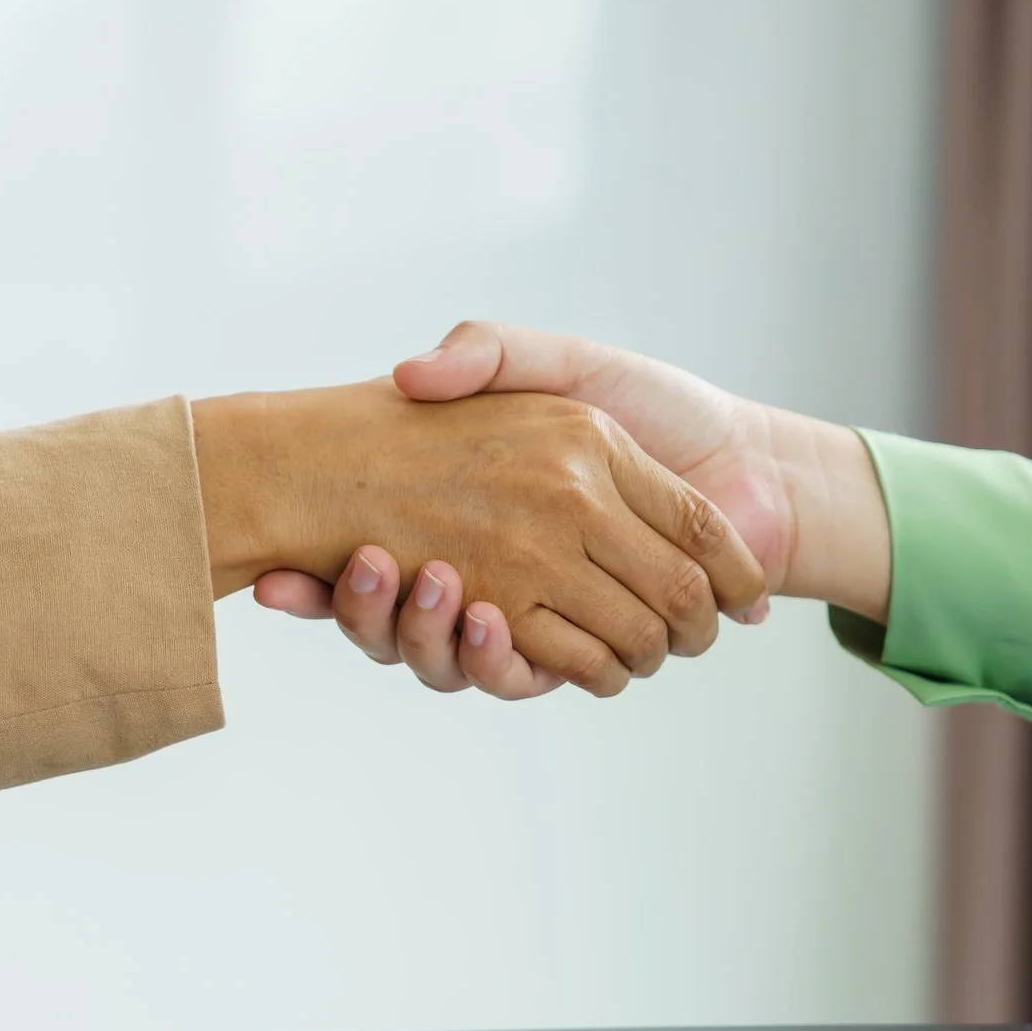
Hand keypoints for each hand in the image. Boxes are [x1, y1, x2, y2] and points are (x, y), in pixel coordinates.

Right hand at [254, 322, 894, 694]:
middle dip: (366, 607)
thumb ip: (487, 355)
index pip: (380, 560)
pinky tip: (476, 617)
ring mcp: (535, 616)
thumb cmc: (659, 405)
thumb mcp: (556, 364)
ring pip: (446, 654)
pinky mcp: (577, 654)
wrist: (750, 464)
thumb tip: (406, 375)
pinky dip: (490, 659)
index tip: (281, 571)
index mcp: (471, 515)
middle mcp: (494, 572)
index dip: (338, 571)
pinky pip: (516, 675)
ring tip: (413, 577)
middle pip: (404, 616)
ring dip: (416, 630)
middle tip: (354, 563)